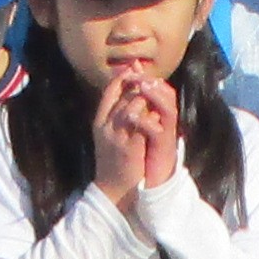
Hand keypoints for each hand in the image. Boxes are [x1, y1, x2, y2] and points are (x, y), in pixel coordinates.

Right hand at [94, 71, 185, 205]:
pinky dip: (152, 115)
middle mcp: (106, 126)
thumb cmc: (112, 162)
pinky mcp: (130, 146)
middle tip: (153, 79)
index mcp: (99, 121)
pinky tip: (160, 112)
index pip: (110, 91)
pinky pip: (142, 123)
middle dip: (140, 85)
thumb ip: (116, 115)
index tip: (135, 69)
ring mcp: (117, 136)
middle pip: (124, 95)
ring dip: (147, 97)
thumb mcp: (108, 136)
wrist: (112, 189)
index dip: (123, 77)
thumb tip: (128, 95)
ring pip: (133, 105)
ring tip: (158, 94)